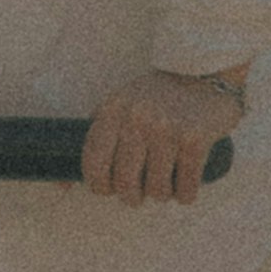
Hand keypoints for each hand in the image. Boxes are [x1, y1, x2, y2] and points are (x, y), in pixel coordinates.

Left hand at [81, 67, 245, 206]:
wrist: (204, 75)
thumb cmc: (158, 97)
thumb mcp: (121, 104)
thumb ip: (99, 134)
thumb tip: (66, 184)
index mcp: (113, 110)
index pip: (93, 162)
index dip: (99, 185)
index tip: (108, 190)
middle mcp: (137, 118)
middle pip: (124, 182)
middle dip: (132, 196)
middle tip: (139, 194)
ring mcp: (167, 129)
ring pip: (156, 189)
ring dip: (161, 195)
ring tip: (165, 185)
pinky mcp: (195, 140)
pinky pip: (185, 188)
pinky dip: (185, 195)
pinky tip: (185, 188)